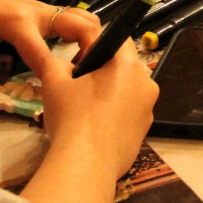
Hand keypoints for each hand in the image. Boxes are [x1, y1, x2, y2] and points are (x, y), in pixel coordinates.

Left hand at [0, 0, 101, 116]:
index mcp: (15, 22)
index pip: (43, 54)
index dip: (54, 77)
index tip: (64, 98)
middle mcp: (37, 11)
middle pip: (80, 25)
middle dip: (91, 50)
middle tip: (90, 79)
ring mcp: (44, 8)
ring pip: (83, 18)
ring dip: (92, 40)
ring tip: (87, 68)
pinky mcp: (45, 10)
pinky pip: (75, 18)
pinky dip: (84, 34)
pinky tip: (77, 56)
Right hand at [38, 39, 158, 180]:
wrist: (85, 166)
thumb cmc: (72, 116)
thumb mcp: (54, 81)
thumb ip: (53, 60)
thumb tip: (55, 57)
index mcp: (128, 65)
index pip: (116, 37)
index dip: (94, 41)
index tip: (77, 57)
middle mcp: (146, 84)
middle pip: (123, 66)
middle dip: (101, 70)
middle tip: (76, 84)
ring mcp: (148, 110)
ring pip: (127, 91)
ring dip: (108, 93)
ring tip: (82, 109)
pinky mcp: (144, 133)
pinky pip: (128, 115)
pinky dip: (114, 116)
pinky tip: (93, 128)